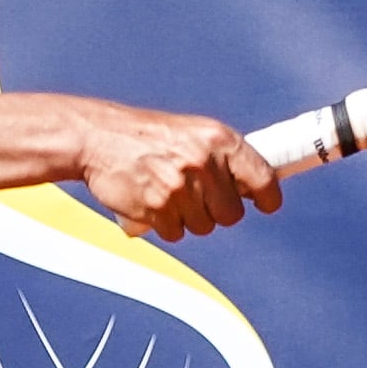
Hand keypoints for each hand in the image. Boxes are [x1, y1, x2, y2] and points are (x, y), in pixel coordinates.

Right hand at [75, 103, 281, 241]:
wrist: (98, 138)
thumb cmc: (147, 137)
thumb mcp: (193, 133)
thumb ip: (223, 157)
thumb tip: (253, 188)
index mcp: (219, 139)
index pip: (263, 178)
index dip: (267, 197)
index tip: (265, 204)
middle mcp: (203, 162)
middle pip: (231, 214)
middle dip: (216, 211)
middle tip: (197, 197)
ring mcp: (180, 187)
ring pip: (203, 227)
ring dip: (188, 219)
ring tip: (168, 194)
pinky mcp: (157, 208)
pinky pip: (176, 234)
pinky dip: (165, 225)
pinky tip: (153, 202)